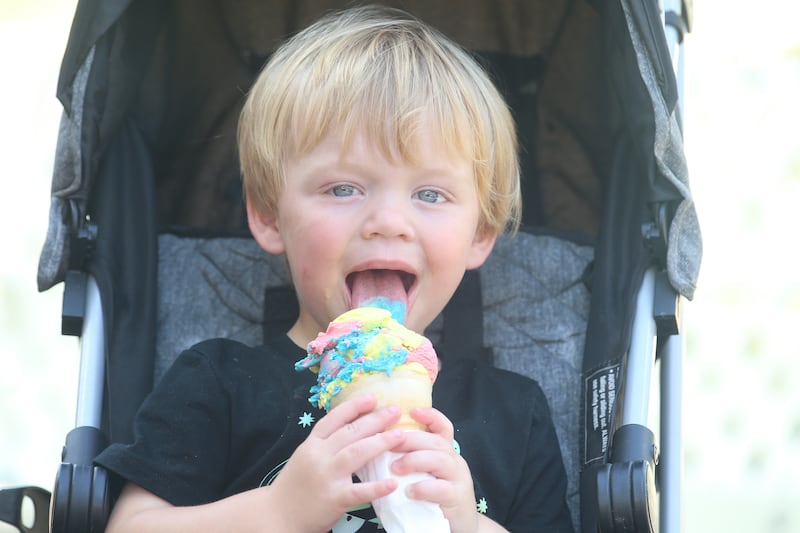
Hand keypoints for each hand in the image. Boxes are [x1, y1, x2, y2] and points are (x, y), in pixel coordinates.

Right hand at [269, 394, 405, 530]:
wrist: (277, 516)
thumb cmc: (295, 486)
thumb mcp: (305, 457)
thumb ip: (325, 444)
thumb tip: (354, 428)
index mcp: (311, 444)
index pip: (333, 419)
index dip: (353, 407)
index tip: (372, 398)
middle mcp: (318, 456)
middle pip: (350, 432)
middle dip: (374, 420)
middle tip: (395, 411)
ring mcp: (326, 476)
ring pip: (356, 453)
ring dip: (380, 442)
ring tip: (399, 435)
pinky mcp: (333, 499)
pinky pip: (358, 491)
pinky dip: (376, 487)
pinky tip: (392, 483)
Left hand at [389, 407, 484, 532]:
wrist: (458, 526)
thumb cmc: (433, 498)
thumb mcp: (424, 474)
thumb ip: (410, 459)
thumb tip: (376, 446)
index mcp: (444, 451)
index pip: (442, 427)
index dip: (430, 416)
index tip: (412, 410)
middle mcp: (454, 460)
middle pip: (436, 441)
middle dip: (411, 439)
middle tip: (389, 443)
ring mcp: (458, 478)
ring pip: (441, 460)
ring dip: (415, 460)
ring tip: (395, 468)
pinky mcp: (457, 498)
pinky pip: (442, 489)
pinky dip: (424, 488)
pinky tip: (409, 491)